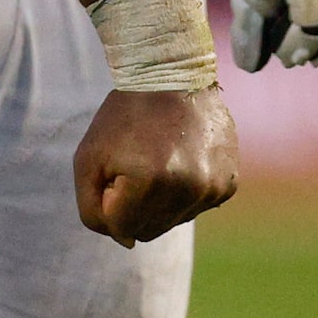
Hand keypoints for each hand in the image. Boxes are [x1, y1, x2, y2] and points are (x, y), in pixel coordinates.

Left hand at [73, 86, 237, 245]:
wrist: (172, 75)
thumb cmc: (123, 116)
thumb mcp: (88, 158)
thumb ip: (94, 208)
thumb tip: (125, 241)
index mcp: (150, 181)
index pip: (121, 228)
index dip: (110, 200)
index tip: (114, 170)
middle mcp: (188, 188)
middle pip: (148, 230)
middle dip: (133, 207)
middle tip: (134, 165)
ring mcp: (213, 188)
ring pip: (173, 222)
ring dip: (159, 201)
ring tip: (158, 160)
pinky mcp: (229, 184)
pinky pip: (197, 207)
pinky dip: (183, 193)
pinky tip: (180, 160)